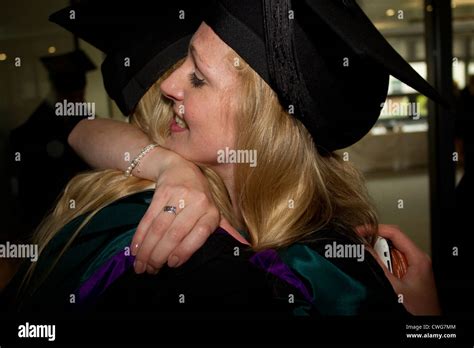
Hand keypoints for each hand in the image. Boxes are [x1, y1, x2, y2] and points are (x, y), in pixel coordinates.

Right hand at [131, 152, 219, 272]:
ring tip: (140, 265)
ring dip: (148, 249)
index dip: (185, 250)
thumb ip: (226, 229)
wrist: (178, 166)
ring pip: (160, 227)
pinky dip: (140, 235)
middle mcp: (197, 201)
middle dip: (160, 255)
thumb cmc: (198, 194)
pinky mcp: (162, 191)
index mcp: (211, 210)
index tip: (172, 265)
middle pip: (176, 233)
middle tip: (150, 270)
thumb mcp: (214, 209)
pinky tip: (135, 248)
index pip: (199, 234)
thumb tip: (246, 248)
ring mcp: (179, 194)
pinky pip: (149, 217)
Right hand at [359, 224, 440, 314]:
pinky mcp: (408, 272)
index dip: (375, 229)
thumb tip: (364, 248)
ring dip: (377, 253)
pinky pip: (392, 260)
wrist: (426, 321)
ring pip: (391, 251)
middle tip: (359, 244)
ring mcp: (413, 265)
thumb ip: (378, 266)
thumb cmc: (418, 309)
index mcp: (418, 258)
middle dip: (375, 241)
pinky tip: (376, 267)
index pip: (395, 233)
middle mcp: (417, 259)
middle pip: (392, 240)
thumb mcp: (394, 286)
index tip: (360, 231)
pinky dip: (381, 261)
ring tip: (366, 256)